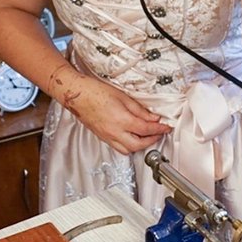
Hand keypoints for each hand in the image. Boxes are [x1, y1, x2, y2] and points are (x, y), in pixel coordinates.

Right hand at [52, 72, 170, 154]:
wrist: (76, 94)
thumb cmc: (95, 91)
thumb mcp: (122, 96)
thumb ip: (139, 109)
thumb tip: (152, 117)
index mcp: (121, 120)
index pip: (146, 129)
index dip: (159, 129)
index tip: (166, 127)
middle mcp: (114, 132)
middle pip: (139, 144)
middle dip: (152, 140)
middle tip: (159, 133)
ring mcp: (107, 136)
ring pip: (128, 150)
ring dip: (140, 146)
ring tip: (147, 137)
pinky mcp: (102, 137)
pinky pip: (119, 147)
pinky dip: (129, 146)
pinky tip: (132, 138)